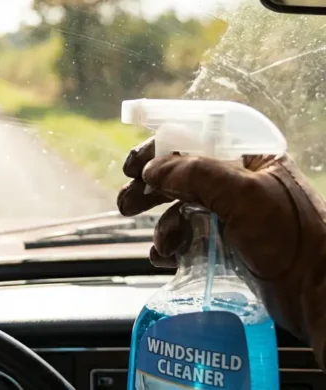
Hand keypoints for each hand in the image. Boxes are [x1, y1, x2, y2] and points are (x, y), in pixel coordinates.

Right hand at [117, 138, 325, 362]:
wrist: (318, 293)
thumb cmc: (293, 239)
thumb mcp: (244, 196)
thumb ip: (195, 175)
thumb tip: (152, 170)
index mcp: (251, 158)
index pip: (195, 139)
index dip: (160, 149)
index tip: (133, 166)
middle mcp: (240, 183)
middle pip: (181, 176)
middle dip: (151, 190)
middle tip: (127, 204)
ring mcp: (233, 216)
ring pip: (180, 210)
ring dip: (162, 225)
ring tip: (163, 244)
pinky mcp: (227, 245)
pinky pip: (187, 238)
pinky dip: (171, 247)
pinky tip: (167, 257)